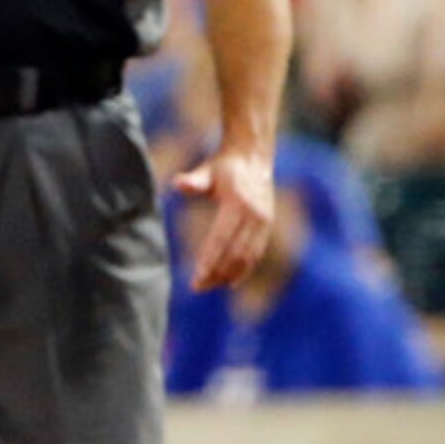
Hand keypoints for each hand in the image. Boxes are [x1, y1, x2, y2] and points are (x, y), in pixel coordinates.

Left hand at [172, 147, 274, 291]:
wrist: (252, 156)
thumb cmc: (223, 165)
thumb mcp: (207, 170)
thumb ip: (193, 180)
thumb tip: (177, 183)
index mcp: (237, 204)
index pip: (220, 240)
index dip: (209, 261)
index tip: (196, 278)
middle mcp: (254, 215)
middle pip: (234, 253)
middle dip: (216, 273)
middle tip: (197, 287)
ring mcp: (263, 221)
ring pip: (247, 256)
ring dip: (229, 274)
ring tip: (210, 286)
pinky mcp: (267, 225)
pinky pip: (256, 252)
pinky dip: (245, 269)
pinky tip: (231, 282)